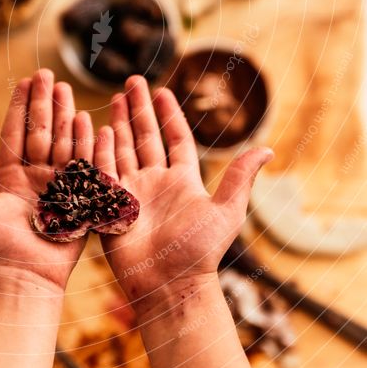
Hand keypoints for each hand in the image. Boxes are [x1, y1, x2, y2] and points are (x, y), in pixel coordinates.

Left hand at [0, 68, 93, 293]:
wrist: (19, 280)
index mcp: (9, 179)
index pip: (15, 134)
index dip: (20, 107)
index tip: (24, 81)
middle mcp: (35, 179)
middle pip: (41, 132)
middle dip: (44, 103)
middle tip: (47, 74)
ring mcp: (58, 187)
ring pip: (62, 142)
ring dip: (64, 115)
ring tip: (65, 88)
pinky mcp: (79, 199)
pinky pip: (83, 165)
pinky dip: (85, 142)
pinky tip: (87, 119)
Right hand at [94, 75, 272, 317]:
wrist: (169, 286)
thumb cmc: (200, 252)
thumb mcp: (227, 211)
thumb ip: (240, 177)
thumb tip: (268, 150)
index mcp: (183, 181)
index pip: (174, 139)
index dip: (168, 114)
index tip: (161, 90)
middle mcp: (156, 183)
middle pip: (145, 137)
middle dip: (138, 109)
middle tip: (130, 82)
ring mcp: (132, 194)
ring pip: (123, 149)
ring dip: (119, 123)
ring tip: (114, 98)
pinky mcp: (111, 207)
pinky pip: (104, 171)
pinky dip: (100, 150)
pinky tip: (98, 129)